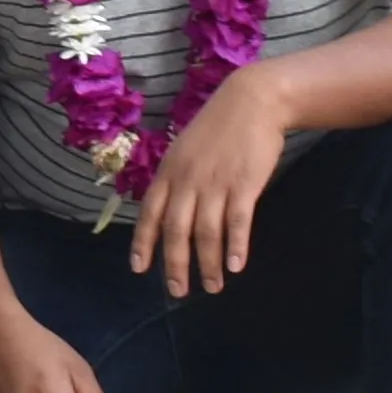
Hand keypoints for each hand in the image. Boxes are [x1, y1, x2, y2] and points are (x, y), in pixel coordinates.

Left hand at [130, 69, 291, 295]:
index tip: (139, 269)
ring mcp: (215, 183)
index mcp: (169, 171)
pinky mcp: (243, 184)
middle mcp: (187, 180)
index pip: (150, 213)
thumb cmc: (218, 127)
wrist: (253, 100)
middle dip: (175, 265)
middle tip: (178, 291)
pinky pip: (236, 221)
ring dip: (208, 264)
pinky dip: (235, 246)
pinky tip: (235, 265)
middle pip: (175, 230)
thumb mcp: (184, 148)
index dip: (143, 243)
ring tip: (213, 286)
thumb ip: (176, 178)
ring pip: (206, 232)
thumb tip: (167, 209)